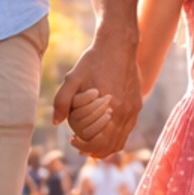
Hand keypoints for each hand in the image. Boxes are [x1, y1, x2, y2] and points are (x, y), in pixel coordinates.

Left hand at [53, 31, 140, 155]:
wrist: (118, 45)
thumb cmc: (93, 60)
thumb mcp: (72, 78)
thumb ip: (62, 101)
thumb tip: (57, 122)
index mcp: (111, 108)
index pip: (99, 142)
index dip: (84, 146)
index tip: (73, 140)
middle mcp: (126, 112)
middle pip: (110, 146)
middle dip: (93, 149)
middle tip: (78, 144)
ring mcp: (134, 110)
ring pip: (121, 141)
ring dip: (104, 147)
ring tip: (89, 143)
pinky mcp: (137, 105)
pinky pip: (127, 131)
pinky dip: (115, 138)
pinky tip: (102, 132)